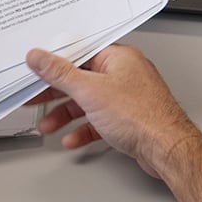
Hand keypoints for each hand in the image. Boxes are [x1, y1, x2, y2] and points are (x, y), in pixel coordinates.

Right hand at [26, 44, 201, 178]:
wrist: (166, 148)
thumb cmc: (142, 116)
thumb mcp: (90, 91)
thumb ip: (60, 74)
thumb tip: (40, 57)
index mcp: (120, 58)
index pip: (80, 53)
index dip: (55, 63)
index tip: (36, 71)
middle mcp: (125, 74)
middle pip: (81, 79)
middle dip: (56, 93)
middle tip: (35, 99)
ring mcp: (128, 98)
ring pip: (89, 103)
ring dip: (66, 115)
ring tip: (49, 125)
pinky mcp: (129, 119)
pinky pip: (99, 121)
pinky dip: (84, 129)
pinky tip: (72, 139)